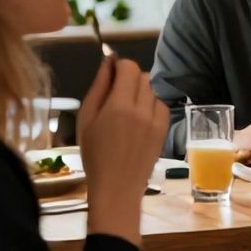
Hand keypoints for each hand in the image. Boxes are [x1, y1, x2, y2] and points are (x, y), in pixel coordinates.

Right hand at [78, 58, 168, 235]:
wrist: (117, 187)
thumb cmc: (94, 155)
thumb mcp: (86, 119)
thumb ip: (98, 88)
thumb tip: (107, 63)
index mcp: (119, 106)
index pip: (129, 67)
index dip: (120, 65)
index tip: (111, 72)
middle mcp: (142, 109)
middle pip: (142, 76)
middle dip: (129, 79)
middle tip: (115, 95)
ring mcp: (156, 120)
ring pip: (152, 90)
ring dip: (141, 93)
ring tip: (126, 111)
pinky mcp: (164, 130)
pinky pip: (161, 106)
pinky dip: (151, 106)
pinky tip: (139, 120)